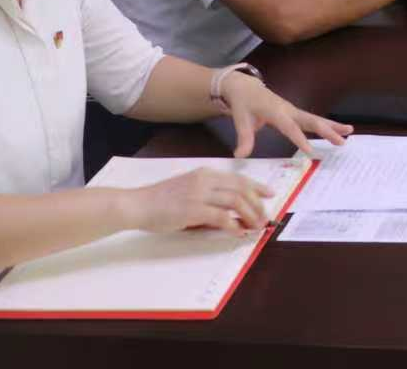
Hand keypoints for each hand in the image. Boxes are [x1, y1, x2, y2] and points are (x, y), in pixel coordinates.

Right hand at [122, 167, 275, 237]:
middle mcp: (205, 180)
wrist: (137, 204)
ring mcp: (199, 194)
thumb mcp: (188, 190)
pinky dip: (234, 225)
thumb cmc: (160, 201)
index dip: (257, 187)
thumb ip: (209, 197)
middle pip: (241, 189)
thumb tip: (232, 212)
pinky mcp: (193, 210)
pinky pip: (221, 217)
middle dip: (257, 204)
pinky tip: (238, 232)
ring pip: (236, 201)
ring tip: (255, 226)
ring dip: (249, 215)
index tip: (269, 194)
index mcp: (205, 174)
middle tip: (264, 217)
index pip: (238, 179)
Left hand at [220, 73, 351, 158]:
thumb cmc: (244, 104)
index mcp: (275, 111)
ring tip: (349, 131)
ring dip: (332, 126)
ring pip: (316, 119)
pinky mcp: (296, 114)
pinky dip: (327, 125)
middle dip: (327, 130)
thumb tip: (240, 156)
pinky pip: (313, 120)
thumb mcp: (240, 120)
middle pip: (310, 120)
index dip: (299, 139)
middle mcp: (289, 110)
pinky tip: (339, 130)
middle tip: (341, 141)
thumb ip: (243, 138)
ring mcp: (294, 111)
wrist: (246, 88)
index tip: (310, 151)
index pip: (289, 127)